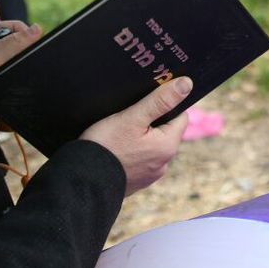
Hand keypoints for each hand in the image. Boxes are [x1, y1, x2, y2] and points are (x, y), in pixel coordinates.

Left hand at [0, 20, 42, 125]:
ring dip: (22, 66)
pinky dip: (21, 76)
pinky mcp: (2, 78)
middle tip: (20, 63)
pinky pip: (19, 72)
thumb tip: (36, 29)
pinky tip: (17, 83)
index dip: (24, 34)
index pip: (12, 27)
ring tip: (14, 75)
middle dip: (23, 51)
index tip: (31, 45)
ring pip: (19, 58)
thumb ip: (12, 43)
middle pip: (18, 42)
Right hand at [81, 77, 190, 194]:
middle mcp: (163, 164)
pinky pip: (138, 161)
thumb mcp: (132, 117)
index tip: (148, 100)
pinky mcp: (135, 183)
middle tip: (129, 115)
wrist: (82, 181)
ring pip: (151, 147)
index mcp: (168, 146)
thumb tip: (187, 84)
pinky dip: (130, 153)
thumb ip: (160, 101)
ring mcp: (149, 176)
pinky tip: (114, 149)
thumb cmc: (106, 146)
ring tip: (119, 133)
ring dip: (140, 138)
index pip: (180, 117)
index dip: (166, 105)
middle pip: (165, 132)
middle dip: (151, 122)